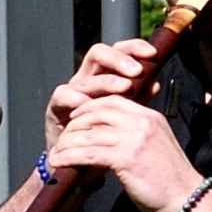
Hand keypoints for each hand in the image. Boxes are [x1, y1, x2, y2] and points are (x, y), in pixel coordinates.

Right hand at [40, 35, 162, 152]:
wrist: (77, 163)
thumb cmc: (102, 135)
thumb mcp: (125, 114)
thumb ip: (138, 97)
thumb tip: (156, 84)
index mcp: (106, 75)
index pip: (119, 51)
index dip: (134, 48)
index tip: (152, 54)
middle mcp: (87, 78)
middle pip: (99, 54)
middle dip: (119, 60)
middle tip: (136, 71)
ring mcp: (70, 91)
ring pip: (86, 77)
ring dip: (106, 81)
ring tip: (124, 88)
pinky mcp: (55, 107)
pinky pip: (63, 96)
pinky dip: (75, 98)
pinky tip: (89, 103)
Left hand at [52, 85, 205, 211]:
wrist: (189, 201)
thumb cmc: (172, 182)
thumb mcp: (157, 147)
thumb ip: (139, 135)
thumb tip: (112, 137)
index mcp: (150, 117)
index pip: (112, 101)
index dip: (89, 108)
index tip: (76, 120)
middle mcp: (142, 122)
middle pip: (96, 112)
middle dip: (74, 125)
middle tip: (62, 139)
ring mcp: (134, 138)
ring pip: (88, 134)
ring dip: (67, 144)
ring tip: (55, 155)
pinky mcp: (126, 158)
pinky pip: (88, 153)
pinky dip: (70, 157)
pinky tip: (60, 163)